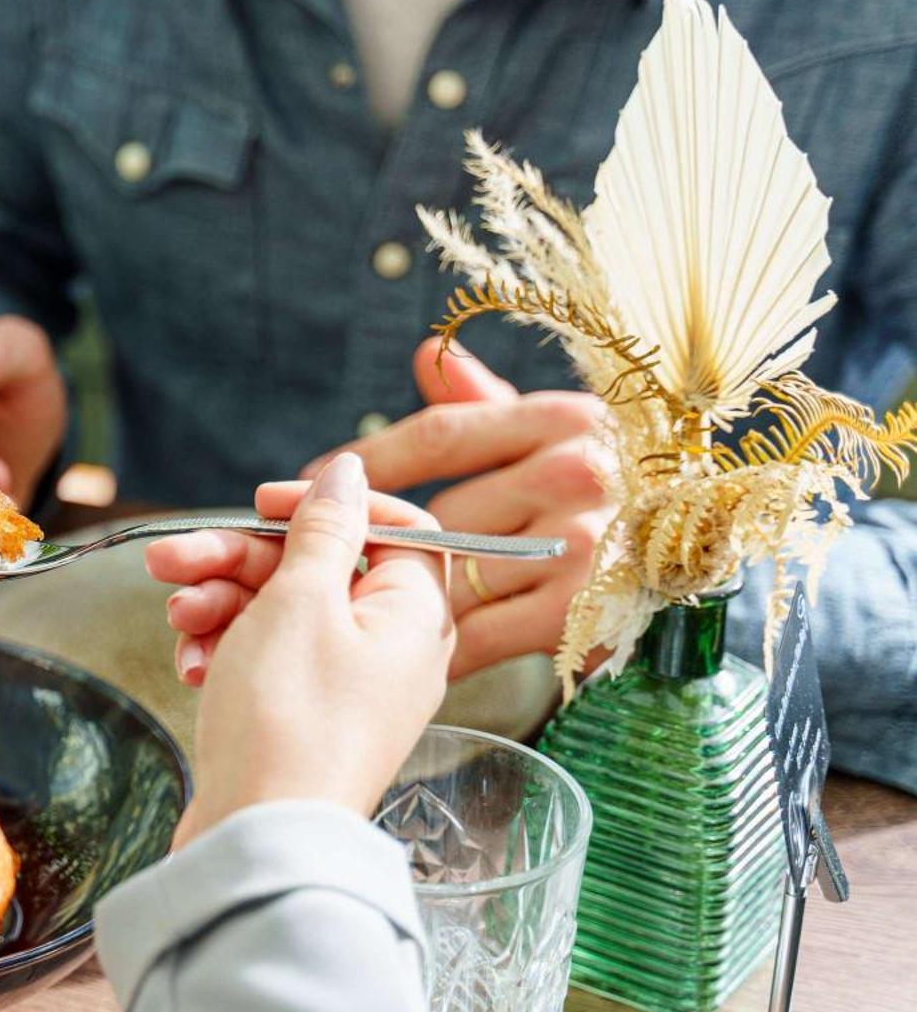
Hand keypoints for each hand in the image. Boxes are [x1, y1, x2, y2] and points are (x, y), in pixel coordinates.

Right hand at [145, 453, 454, 839]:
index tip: (264, 503)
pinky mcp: (304, 719)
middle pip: (318, 569)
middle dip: (238, 558)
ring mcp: (347, 688)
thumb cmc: (288, 720)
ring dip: (219, 603)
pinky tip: (191, 666)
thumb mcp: (299, 601)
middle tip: (172, 557)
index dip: (326, 507)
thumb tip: (348, 473)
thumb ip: (323, 530)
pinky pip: (266, 661)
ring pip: (281, 613)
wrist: (259, 840)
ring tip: (176, 618)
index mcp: (414, 614)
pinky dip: (225, 652)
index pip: (393, 527)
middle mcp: (391, 649)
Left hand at [303, 338, 610, 678]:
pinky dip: (439, 649)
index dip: (364, 462)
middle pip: (435, 515)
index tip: (299, 483)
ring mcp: (579, 544)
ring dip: (394, 602)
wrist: (713, 555)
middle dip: (369, 544)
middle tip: (314, 565)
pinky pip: (480, 634)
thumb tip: (424, 355)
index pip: (439, 435)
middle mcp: (572, 475)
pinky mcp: (580, 612)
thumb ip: (489, 401)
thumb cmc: (619, 485)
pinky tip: (407, 656)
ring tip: (345, 615)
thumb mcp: (564, 430)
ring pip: (450, 577)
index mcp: (559, 419)